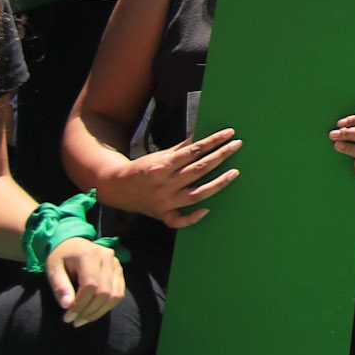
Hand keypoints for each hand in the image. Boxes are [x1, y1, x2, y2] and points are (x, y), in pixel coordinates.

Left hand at [45, 237, 125, 325]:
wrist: (71, 243)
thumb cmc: (60, 257)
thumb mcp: (53, 269)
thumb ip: (60, 286)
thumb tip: (67, 306)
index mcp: (89, 254)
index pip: (90, 285)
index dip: (80, 305)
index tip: (67, 317)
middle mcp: (107, 257)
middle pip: (104, 292)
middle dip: (88, 311)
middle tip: (74, 321)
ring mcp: (116, 263)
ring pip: (114, 295)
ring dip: (99, 312)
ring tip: (83, 319)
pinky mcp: (119, 270)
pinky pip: (119, 293)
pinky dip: (107, 306)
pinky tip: (93, 312)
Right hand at [95, 128, 241, 227]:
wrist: (117, 188)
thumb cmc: (143, 169)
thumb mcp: (160, 155)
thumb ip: (182, 149)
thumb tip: (202, 138)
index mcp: (162, 165)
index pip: (194, 151)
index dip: (213, 141)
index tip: (229, 133)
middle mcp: (164, 184)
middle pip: (199, 170)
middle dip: (220, 156)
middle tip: (237, 145)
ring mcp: (164, 202)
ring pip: (196, 195)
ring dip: (218, 184)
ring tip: (234, 173)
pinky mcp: (162, 215)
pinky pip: (179, 221)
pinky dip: (193, 218)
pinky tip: (208, 209)